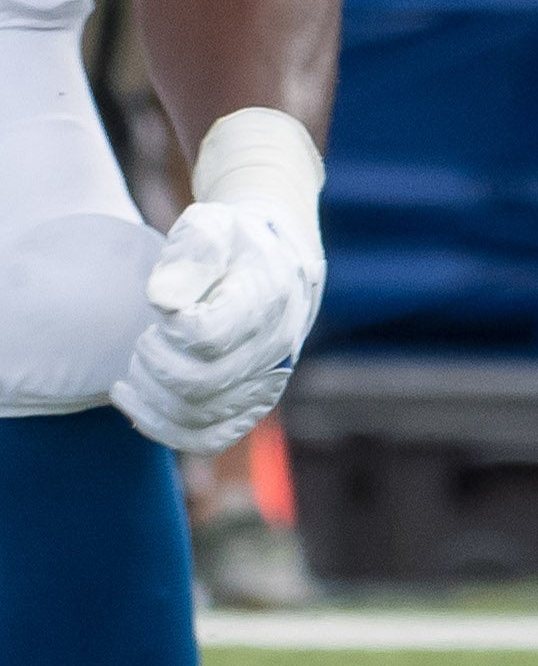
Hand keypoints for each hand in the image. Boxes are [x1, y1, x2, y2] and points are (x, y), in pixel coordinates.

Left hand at [109, 114, 326, 455]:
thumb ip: (188, 253)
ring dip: (150, 397)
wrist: (274, 263)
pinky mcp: (251, 406)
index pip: (207, 337)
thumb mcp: (211, 227)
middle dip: (152, 364)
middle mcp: (275, 348)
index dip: (168, 329)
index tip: (159, 307)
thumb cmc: (232, 243)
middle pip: (198, 383)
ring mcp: (266, 382)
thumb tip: (162, 299)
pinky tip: (134, 404)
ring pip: (198, 417)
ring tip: (135, 369)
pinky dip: (163, 429)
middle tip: (145, 339)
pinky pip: (207, 439)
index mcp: (268, 300)